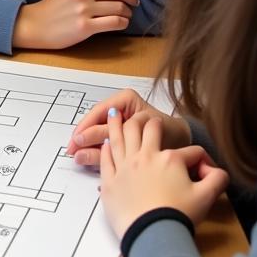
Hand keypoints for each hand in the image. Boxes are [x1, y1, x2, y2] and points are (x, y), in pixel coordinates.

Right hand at [12, 0, 139, 49]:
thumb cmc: (55, 6)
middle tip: (133, 3)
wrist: (35, 25)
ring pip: (120, 7)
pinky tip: (120, 23)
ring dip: (128, 12)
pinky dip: (123, 23)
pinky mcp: (85, 26)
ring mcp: (84, 9)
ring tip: (126, 15)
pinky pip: (115, 22)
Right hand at [68, 90, 190, 166]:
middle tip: (72, 149)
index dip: (87, 127)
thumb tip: (93, 146)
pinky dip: (97, 150)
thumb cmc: (168, 133)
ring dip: (87, 144)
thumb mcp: (144, 134)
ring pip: (98, 132)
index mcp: (126, 99)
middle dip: (84, 137)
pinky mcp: (121, 133)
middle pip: (96, 122)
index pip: (100, 112)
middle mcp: (120, 107)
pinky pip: (105, 141)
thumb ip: (119, 139)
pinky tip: (87, 157)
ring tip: (76, 155)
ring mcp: (119, 120)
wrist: (183, 144)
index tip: (77, 139)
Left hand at [100, 113, 228, 240]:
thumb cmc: (177, 215)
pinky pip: (106, 158)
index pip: (190, 151)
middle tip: (149, 119)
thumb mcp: (206, 197)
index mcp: (169, 159)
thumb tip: (219, 171)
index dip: (202, 159)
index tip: (205, 168)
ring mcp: (124, 167)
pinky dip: (106, 148)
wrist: (152, 233)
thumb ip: (217, 180)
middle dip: (150, 122)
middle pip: (146, 130)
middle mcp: (144, 157)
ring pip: (119, 137)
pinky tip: (105, 143)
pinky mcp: (110, 180)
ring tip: (114, 112)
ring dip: (117, 123)